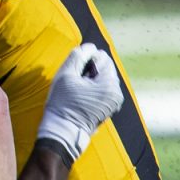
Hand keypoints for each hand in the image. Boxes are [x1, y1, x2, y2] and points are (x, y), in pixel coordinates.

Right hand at [36, 43, 122, 162]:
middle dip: (89, 69)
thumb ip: (78, 55)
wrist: (63, 133)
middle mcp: (117, 93)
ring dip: (90, 79)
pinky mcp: (108, 109)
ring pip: (102, 78)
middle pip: (104, 68)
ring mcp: (114, 102)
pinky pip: (102, 90)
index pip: (102, 57)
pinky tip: (79, 96)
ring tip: (76, 89)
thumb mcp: (66, 74)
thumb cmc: (62, 103)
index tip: (74, 72)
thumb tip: (89, 47)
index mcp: (110, 84)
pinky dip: (91, 89)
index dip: (86, 60)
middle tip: (74, 81)